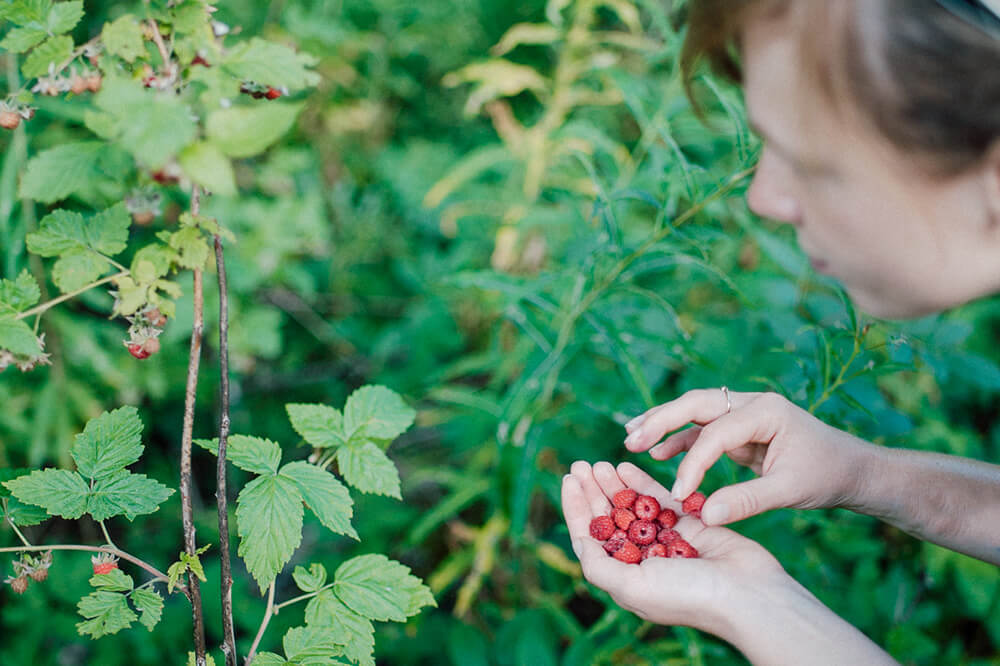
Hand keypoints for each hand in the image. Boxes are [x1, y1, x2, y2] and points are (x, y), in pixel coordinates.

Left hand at [563, 460, 899, 664]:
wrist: (748, 594)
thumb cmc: (689, 597)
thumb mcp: (633, 588)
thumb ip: (601, 566)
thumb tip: (580, 542)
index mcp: (626, 578)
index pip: (591, 537)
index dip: (577, 508)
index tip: (567, 479)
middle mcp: (643, 560)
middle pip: (609, 518)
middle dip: (593, 491)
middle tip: (580, 464)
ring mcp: (666, 541)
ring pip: (632, 506)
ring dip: (614, 484)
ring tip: (599, 463)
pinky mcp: (689, 525)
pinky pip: (659, 500)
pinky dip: (641, 483)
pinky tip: (626, 466)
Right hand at [623, 389, 875, 524]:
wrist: (852, 470)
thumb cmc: (827, 475)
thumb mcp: (791, 490)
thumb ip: (748, 500)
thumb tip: (705, 515)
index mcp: (766, 411)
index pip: (717, 432)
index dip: (693, 462)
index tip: (678, 494)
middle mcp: (751, 404)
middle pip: (697, 404)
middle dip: (661, 420)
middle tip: (631, 439)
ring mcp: (744, 414)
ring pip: (695, 412)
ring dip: (663, 423)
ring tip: (631, 438)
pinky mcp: (740, 431)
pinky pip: (703, 430)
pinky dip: (680, 440)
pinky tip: (658, 453)